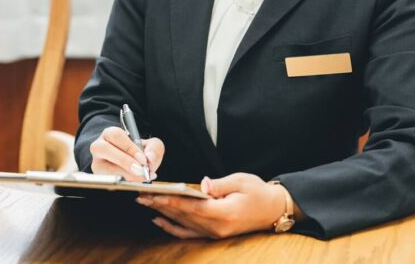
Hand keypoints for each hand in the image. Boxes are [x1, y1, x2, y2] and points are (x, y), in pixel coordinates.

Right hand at [89, 126, 163, 181]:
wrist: (130, 165)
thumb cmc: (138, 154)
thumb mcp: (149, 146)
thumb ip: (154, 148)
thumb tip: (150, 158)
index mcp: (110, 134)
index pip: (115, 135)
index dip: (129, 147)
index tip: (143, 159)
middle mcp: (98, 146)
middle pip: (103, 148)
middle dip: (123, 160)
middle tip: (140, 170)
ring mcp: (96, 163)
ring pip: (102, 167)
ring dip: (123, 174)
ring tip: (139, 178)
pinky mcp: (97, 177)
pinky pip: (106, 181)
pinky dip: (121, 183)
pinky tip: (133, 183)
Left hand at [136, 173, 285, 238]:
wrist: (273, 210)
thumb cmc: (258, 192)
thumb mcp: (241, 181)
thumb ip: (219, 184)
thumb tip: (203, 185)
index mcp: (224, 212)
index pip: (192, 207)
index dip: (171, 200)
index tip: (154, 194)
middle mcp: (217, 227)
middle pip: (183, 215)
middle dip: (160, 205)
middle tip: (141, 195)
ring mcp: (215, 233)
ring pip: (183, 224)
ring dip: (162, 213)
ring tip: (145, 203)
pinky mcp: (214, 234)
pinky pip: (189, 233)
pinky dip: (172, 227)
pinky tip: (159, 220)